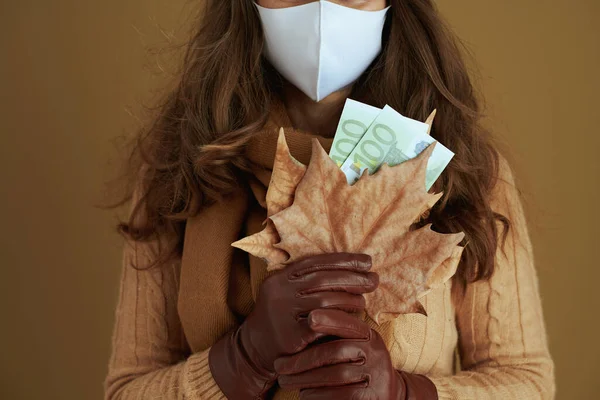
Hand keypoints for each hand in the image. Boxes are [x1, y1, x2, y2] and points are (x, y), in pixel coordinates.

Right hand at [209, 253, 378, 398]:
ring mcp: (283, 313)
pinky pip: (325, 325)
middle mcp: (279, 292)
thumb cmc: (282, 319)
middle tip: (374, 279)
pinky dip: (345, 322)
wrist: (255, 350)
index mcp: (280, 278)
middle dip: (352, 277)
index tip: (367, 261)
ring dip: (350, 299)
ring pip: (325, 300)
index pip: (315, 262)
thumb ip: (309, 281)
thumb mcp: (288, 294)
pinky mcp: (291, 335)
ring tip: (364, 301)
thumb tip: (351, 268)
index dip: (343, 260)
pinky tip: (357, 323)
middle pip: (322, 279)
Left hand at [275, 309, 438, 399]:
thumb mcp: (352, 348)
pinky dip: (317, 395)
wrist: (387, 396)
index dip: (330, 319)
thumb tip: (301, 321)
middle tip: (279, 366)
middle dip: (302, 359)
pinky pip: (339, 395)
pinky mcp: (372, 397)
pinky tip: (303, 394)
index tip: (309, 317)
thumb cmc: (356, 367)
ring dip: (304, 378)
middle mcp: (376, 353)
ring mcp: (376, 376)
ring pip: (334, 375)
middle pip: (335, 351)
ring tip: (285, 380)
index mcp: (369, 336)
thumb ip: (333, 337)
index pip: (348, 324)